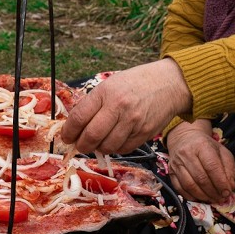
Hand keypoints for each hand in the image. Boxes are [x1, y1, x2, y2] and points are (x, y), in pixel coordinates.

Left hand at [59, 59, 190, 155]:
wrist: (168, 84)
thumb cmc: (135, 84)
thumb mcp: (110, 85)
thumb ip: (92, 104)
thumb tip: (74, 127)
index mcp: (106, 93)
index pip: (79, 117)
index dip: (69, 131)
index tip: (66, 137)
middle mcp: (119, 107)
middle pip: (91, 136)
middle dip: (81, 145)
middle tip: (80, 145)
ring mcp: (133, 122)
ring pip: (107, 147)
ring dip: (98, 149)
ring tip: (98, 142)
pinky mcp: (145, 133)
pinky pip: (123, 149)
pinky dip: (115, 148)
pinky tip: (115, 140)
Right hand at [165, 119, 234, 203]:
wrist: (184, 138)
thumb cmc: (206, 146)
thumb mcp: (222, 152)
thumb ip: (229, 168)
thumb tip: (230, 186)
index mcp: (202, 145)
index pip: (212, 167)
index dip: (220, 182)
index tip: (227, 192)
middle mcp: (186, 154)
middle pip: (200, 178)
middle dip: (213, 192)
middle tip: (221, 199)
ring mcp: (176, 163)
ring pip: (189, 185)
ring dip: (203, 196)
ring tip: (212, 200)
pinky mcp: (170, 172)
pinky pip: (179, 188)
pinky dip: (191, 196)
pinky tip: (200, 198)